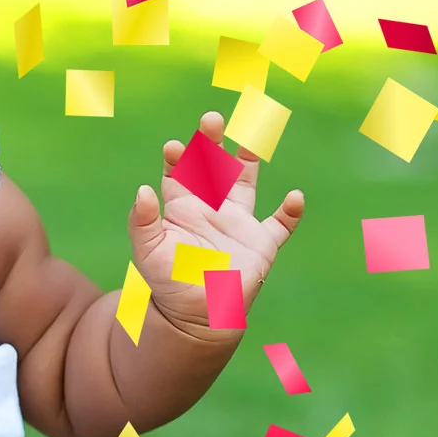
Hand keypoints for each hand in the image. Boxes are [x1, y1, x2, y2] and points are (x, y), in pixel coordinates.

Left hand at [128, 110, 304, 336]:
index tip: (174, 148)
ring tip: (253, 136)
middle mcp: (211, 208)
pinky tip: (294, 198)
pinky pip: (280, 225)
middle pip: (212, 166)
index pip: (179, 173)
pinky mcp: (260, 245)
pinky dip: (290, 212)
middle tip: (211, 119)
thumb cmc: (167, 283)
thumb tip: (142, 190)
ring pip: (246, 183)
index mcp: (182, 208)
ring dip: (249, 159)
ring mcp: (238, 224)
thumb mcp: (147, 252)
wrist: (194, 317)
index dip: (177, 158)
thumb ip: (143, 221)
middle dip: (211, 143)